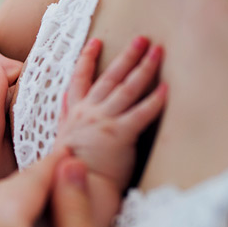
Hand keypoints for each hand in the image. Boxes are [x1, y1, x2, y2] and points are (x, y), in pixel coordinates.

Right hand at [57, 36, 165, 190]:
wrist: (72, 188)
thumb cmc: (69, 168)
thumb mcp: (61, 138)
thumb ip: (65, 116)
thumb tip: (64, 98)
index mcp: (75, 113)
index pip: (80, 79)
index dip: (87, 59)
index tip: (96, 41)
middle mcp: (88, 112)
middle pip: (110, 77)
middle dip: (127, 56)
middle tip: (142, 38)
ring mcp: (103, 121)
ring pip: (126, 88)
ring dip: (143, 68)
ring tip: (158, 51)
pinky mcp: (119, 135)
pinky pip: (140, 114)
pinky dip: (154, 100)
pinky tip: (166, 89)